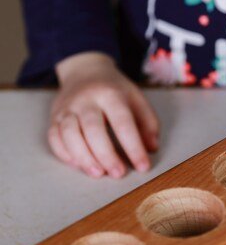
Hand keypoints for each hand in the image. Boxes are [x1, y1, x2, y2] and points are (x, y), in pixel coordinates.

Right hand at [50, 52, 159, 177]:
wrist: (85, 70)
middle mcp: (86, 100)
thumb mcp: (138, 100)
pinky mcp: (54, 117)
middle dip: (106, 155)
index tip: (143, 167)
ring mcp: (67, 108)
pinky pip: (54, 137)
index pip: (123, 123)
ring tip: (98, 173)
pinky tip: (79, 165)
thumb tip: (151, 149)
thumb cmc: (116, 91)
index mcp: (111, 94)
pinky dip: (65, 154)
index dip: (133, 147)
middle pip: (93, 129)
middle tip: (118, 174)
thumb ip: (148, 124)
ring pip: (69, 134)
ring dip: (83, 157)